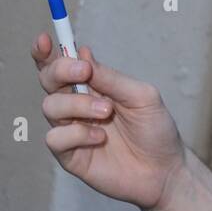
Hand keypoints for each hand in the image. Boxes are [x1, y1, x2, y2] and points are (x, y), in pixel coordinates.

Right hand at [32, 34, 186, 210]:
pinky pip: (55, 139)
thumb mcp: (142, 96)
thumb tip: (82, 53)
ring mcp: (72, 130)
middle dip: (60, 70)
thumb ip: (111, 77)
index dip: (45, 51)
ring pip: (50, 106)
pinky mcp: (70, 156)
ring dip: (77, 104)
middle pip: (47, 79)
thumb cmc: (156, 131)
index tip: (45, 39)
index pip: (59, 64)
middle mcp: (77, 105)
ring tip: (107, 112)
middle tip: (84, 73)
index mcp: (92, 86)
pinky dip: (77, 134)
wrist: (165, 171)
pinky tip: (101, 139)